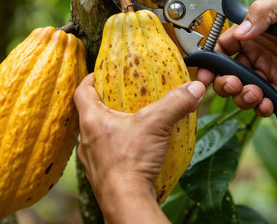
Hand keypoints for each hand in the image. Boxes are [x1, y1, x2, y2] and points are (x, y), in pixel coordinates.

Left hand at [74, 73, 204, 222]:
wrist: (127, 202)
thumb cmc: (130, 162)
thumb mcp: (155, 125)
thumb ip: (174, 104)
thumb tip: (194, 88)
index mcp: (92, 120)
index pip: (81, 91)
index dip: (90, 79)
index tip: (100, 73)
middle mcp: (87, 140)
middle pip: (90, 113)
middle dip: (105, 103)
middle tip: (122, 95)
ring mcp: (93, 160)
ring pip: (99, 136)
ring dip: (112, 127)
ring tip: (131, 122)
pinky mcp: (103, 176)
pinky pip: (108, 155)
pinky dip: (120, 148)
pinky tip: (136, 149)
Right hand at [197, 0, 276, 116]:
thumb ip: (262, 12)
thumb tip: (240, 33)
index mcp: (252, 31)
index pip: (222, 46)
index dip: (210, 60)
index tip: (206, 72)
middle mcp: (255, 52)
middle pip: (226, 72)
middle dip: (223, 83)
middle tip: (233, 85)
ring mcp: (267, 71)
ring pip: (241, 89)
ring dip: (241, 96)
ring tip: (256, 94)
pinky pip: (262, 101)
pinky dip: (260, 107)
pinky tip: (267, 104)